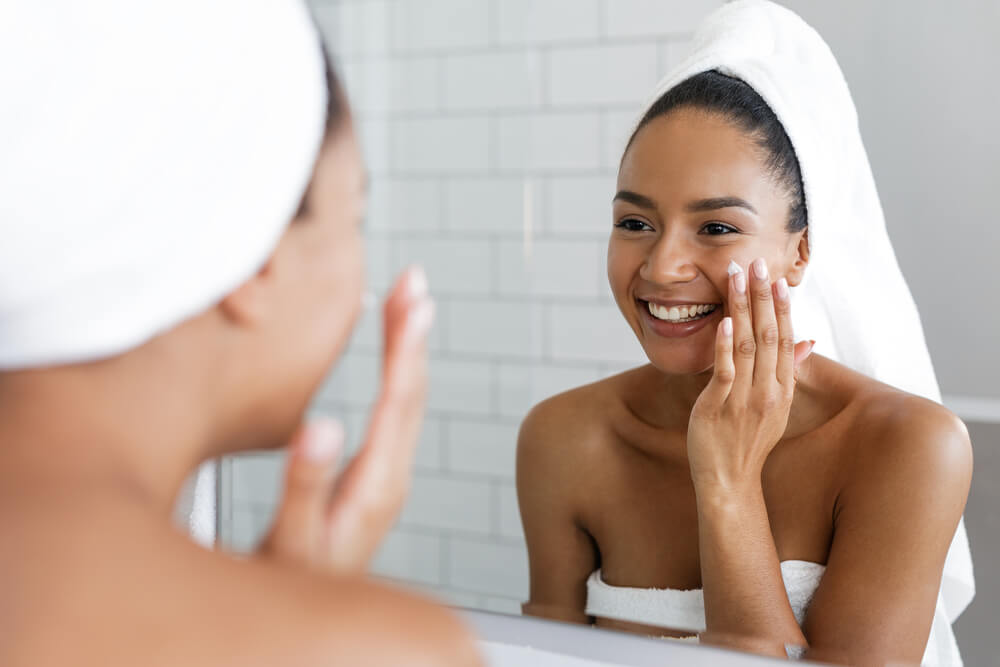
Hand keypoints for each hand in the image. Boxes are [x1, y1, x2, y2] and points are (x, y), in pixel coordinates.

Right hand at [259, 266, 434, 573]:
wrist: (307, 622)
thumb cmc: (294, 587)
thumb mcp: (292, 544)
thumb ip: (307, 486)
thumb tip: (323, 424)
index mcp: (376, 483)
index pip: (398, 400)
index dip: (405, 344)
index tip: (413, 297)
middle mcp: (390, 475)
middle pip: (410, 391)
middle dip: (411, 331)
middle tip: (414, 281)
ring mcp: (385, 476)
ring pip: (405, 400)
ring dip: (407, 348)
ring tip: (406, 303)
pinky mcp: (373, 478)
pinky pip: (392, 413)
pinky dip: (393, 373)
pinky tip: (389, 356)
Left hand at [687, 258, 813, 493]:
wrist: (729, 482)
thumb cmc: (747, 442)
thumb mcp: (775, 407)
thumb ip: (788, 371)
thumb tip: (808, 340)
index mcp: (782, 388)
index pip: (786, 339)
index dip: (782, 307)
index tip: (778, 278)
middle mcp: (769, 391)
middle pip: (769, 335)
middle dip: (762, 297)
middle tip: (757, 263)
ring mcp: (744, 399)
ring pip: (747, 345)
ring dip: (743, 308)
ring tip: (737, 277)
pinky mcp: (718, 407)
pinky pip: (725, 372)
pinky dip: (725, 345)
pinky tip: (725, 321)